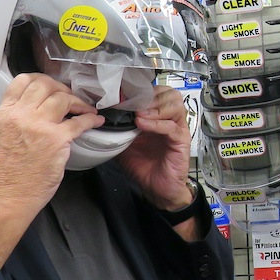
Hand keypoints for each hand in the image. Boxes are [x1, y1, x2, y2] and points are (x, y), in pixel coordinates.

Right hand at [0, 73, 104, 266]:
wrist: (4, 197)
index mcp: (4, 114)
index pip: (22, 81)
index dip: (41, 79)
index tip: (52, 86)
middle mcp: (22, 115)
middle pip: (46, 86)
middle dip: (62, 88)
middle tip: (70, 98)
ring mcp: (40, 126)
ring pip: (64, 99)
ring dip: (79, 102)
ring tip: (86, 110)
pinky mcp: (58, 140)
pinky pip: (80, 122)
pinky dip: (91, 120)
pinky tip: (96, 121)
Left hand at [116, 85, 192, 211]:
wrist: (157, 189)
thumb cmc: (144, 167)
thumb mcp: (124, 144)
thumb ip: (117, 130)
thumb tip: (97, 119)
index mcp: (157, 116)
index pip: (156, 91)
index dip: (142, 90)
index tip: (124, 95)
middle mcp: (170, 119)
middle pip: (169, 92)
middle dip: (150, 96)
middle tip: (133, 105)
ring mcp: (177, 129)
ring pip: (175, 104)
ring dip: (155, 107)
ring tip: (138, 115)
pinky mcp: (181, 141)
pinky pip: (172, 126)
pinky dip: (157, 123)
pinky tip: (143, 125)